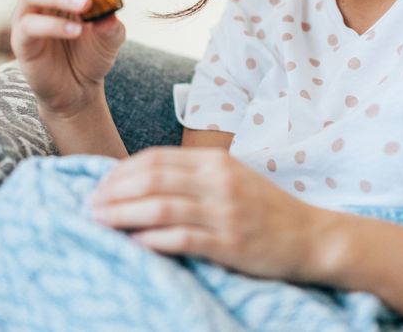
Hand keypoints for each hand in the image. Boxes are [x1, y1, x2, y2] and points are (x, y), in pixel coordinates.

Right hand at [10, 0, 125, 115]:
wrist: (79, 91)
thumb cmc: (91, 54)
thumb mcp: (110, 35)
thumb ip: (111, 22)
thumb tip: (108, 15)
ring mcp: (27, 15)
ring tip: (86, 3)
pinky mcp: (23, 41)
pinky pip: (32, 25)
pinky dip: (55, 26)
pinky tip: (76, 31)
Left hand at [89, 146, 320, 281]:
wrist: (311, 236)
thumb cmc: (264, 209)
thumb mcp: (231, 179)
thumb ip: (193, 176)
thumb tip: (144, 181)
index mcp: (216, 163)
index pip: (156, 159)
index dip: (122, 171)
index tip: (100, 184)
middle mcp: (218, 182)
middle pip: (153, 179)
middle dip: (115, 191)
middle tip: (91, 204)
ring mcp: (225, 213)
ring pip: (161, 207)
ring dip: (124, 214)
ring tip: (101, 222)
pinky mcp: (230, 243)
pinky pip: (182, 238)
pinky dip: (153, 239)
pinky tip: (134, 243)